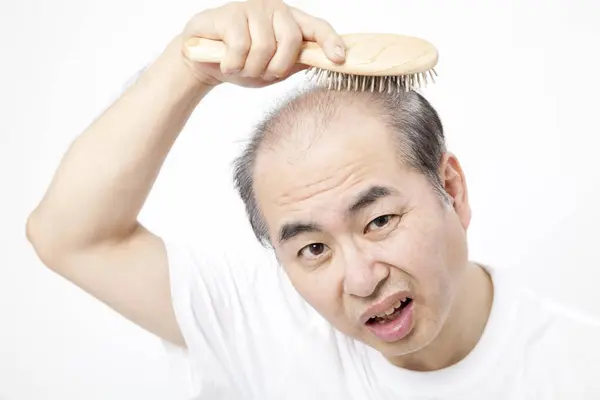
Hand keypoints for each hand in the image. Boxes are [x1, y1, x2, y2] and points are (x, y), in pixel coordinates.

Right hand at [178, 0, 346, 87]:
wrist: (203, 64)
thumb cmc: (242, 64)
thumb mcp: (274, 68)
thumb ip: (297, 63)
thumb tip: (324, 62)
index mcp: (290, 22)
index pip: (317, 28)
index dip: (330, 42)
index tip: (338, 59)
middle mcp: (275, 10)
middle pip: (291, 40)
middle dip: (276, 67)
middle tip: (262, 74)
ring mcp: (252, 8)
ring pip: (264, 47)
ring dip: (251, 68)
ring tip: (240, 68)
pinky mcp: (229, 14)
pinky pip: (240, 47)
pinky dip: (233, 64)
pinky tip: (226, 62)